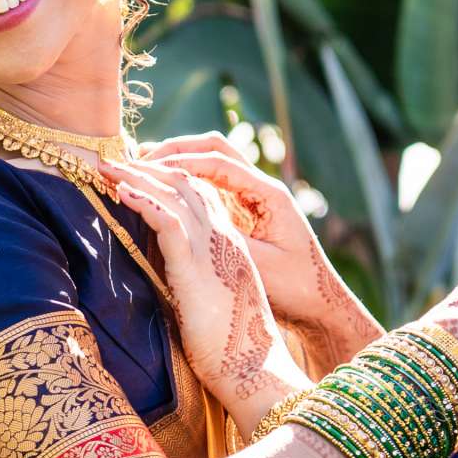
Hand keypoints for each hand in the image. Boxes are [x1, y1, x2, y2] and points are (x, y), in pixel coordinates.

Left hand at [106, 156, 310, 435]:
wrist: (256, 374)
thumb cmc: (232, 351)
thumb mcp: (210, 307)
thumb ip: (191, 285)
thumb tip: (163, 283)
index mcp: (230, 247)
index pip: (199, 198)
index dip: (165, 181)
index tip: (133, 174)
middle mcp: (224, 241)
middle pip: (186, 186)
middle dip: (148, 168)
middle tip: (113, 160)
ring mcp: (213, 251)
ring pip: (176, 195)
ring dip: (138, 176)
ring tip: (107, 165)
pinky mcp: (196, 268)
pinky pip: (169, 221)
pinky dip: (144, 200)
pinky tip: (121, 190)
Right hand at [139, 133, 382, 370]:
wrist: (321, 307)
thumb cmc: (296, 290)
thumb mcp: (259, 264)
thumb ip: (224, 239)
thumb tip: (182, 221)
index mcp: (268, 194)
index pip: (219, 162)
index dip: (179, 162)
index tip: (145, 167)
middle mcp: (261, 188)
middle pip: (213, 150)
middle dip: (174, 150)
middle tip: (137, 159)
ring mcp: (254, 198)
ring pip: (212, 163)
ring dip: (179, 161)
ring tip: (142, 167)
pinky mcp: (246, 213)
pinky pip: (213, 184)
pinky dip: (187, 179)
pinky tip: (163, 190)